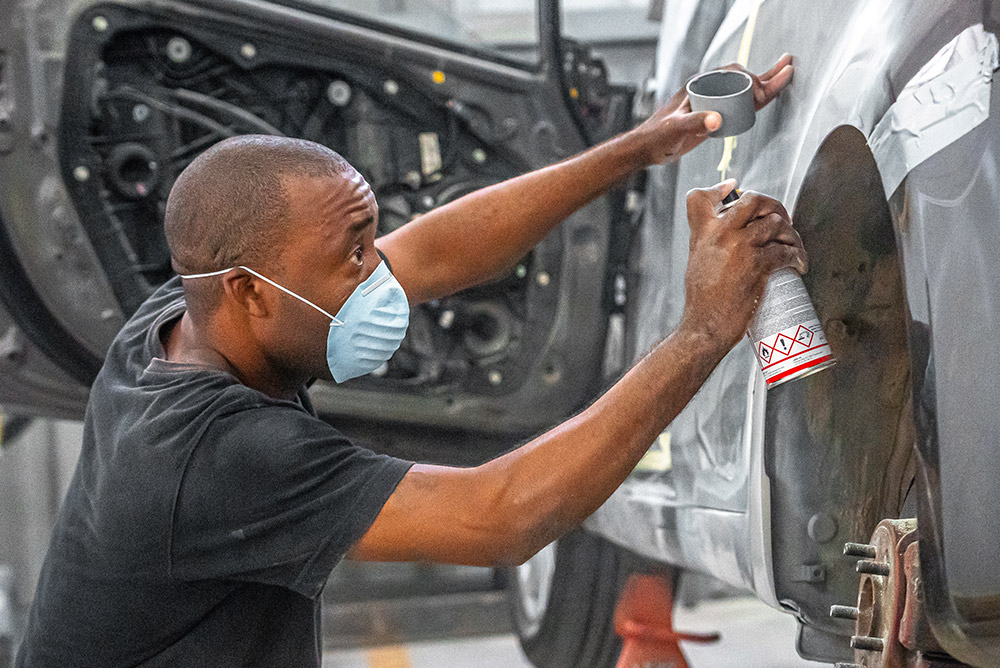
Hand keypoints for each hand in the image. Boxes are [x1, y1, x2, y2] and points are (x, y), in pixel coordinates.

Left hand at [635, 54, 793, 164]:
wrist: (647, 149)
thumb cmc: (657, 136)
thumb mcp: (677, 128)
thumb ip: (695, 123)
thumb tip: (716, 120)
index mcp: (699, 86)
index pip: (733, 76)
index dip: (752, 81)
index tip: (767, 90)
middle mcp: (706, 90)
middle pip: (741, 79)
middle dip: (765, 76)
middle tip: (787, 70)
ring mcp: (710, 101)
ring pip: (741, 90)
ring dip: (763, 85)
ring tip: (783, 76)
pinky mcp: (712, 115)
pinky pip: (737, 105)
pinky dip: (754, 101)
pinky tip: (765, 99)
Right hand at [678, 180, 807, 351]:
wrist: (705, 326)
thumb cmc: (702, 301)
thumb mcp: (696, 262)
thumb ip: (708, 243)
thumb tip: (729, 235)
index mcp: (702, 233)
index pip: (701, 197)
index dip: (719, 189)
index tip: (733, 187)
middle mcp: (720, 234)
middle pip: (752, 199)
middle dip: (773, 205)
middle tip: (781, 219)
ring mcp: (740, 246)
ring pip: (776, 223)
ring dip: (791, 234)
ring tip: (793, 246)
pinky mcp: (758, 264)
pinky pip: (786, 250)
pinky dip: (798, 255)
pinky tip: (799, 263)